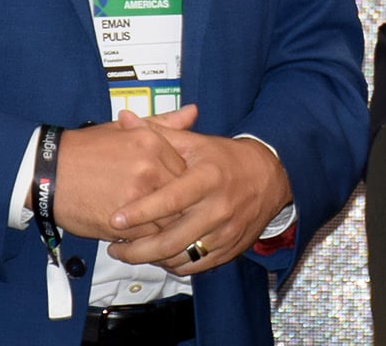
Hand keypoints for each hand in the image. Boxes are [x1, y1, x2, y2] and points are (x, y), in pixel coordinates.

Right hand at [49, 105, 196, 239]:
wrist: (46, 171)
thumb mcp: (124, 129)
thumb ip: (163, 123)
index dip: (186, 187)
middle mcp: (149, 168)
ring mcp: (136, 197)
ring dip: (166, 227)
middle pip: (183, 198)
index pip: (188, 172)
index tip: (180, 193)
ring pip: (169, 221)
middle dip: (180, 209)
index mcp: (152, 143)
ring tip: (159, 227)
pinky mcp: (121, 223)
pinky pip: (148, 238)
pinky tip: (139, 235)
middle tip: (176, 215)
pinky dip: (147, 240)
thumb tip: (193, 112)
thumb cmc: (84, 150)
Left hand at [103, 114, 292, 273]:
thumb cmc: (225, 159)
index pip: (170, 199)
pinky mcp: (230, 248)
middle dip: (138, 250)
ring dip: (152, 260)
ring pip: (182, 257)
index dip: (141, 212)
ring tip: (130, 253)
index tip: (115, 220)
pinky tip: (158, 257)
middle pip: (172, 240)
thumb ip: (158, 133)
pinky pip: (196, 266)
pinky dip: (174, 265)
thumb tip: (124, 118)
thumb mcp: (195, 142)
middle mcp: (218, 208)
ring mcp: (225, 232)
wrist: (270, 177)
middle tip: (114, 248)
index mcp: (207, 178)